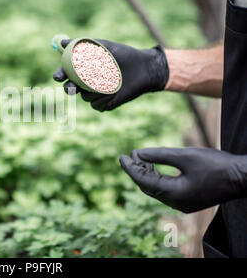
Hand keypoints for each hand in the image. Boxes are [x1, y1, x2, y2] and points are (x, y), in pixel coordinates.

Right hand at [53, 39, 168, 110]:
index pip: (65, 73)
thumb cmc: (124, 55)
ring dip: (94, 90)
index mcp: (83, 70)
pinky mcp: (103, 105)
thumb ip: (83, 45)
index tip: (58, 76)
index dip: (60, 75)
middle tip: (71, 87)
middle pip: (70, 88)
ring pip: (84, 97)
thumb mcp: (104, 46)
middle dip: (69, 88)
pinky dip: (104, 97)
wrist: (143, 68)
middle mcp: (86, 83)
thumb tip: (62, 42)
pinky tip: (115, 90)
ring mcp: (94, 95)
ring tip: (111, 80)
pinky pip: (96, 104)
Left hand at [119, 147, 246, 212]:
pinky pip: (166, 191)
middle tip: (127, 156)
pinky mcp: (188, 200)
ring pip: (156, 190)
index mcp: (175, 194)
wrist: (242, 177)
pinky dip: (157, 178)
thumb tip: (137, 153)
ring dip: (146, 175)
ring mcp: (183, 203)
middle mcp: (176, 203)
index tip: (122, 157)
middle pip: (148, 187)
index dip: (131, 169)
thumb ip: (159, 155)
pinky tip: (153, 167)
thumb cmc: (216, 165)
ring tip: (139, 158)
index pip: (144, 182)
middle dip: (136, 172)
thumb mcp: (184, 156)